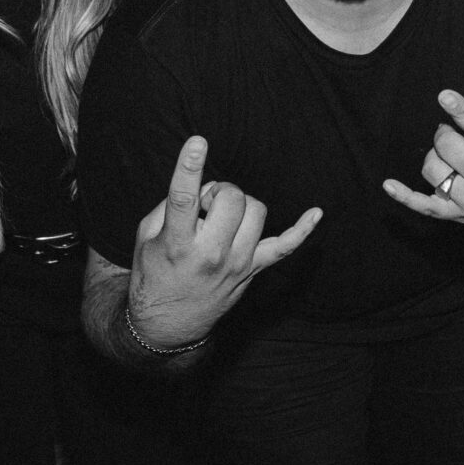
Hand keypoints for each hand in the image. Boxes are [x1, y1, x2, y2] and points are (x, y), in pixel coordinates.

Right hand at [128, 136, 321, 345]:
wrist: (168, 322)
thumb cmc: (154, 272)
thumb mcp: (146, 237)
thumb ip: (170, 206)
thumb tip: (203, 185)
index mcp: (177, 244)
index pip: (184, 200)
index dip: (190, 167)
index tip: (198, 142)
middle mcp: (210, 254)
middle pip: (231, 198)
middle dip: (218, 190)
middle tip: (205, 205)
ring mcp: (237, 264)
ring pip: (256, 210)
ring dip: (239, 204)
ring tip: (221, 217)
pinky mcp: (253, 270)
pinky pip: (286, 247)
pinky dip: (303, 230)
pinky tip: (317, 213)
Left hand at [382, 90, 463, 236]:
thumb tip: (456, 118)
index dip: (461, 110)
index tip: (445, 95)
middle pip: (448, 147)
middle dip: (444, 133)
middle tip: (453, 134)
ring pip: (433, 170)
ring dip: (435, 156)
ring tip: (450, 158)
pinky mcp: (459, 216)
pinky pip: (424, 207)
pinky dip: (404, 196)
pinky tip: (389, 184)